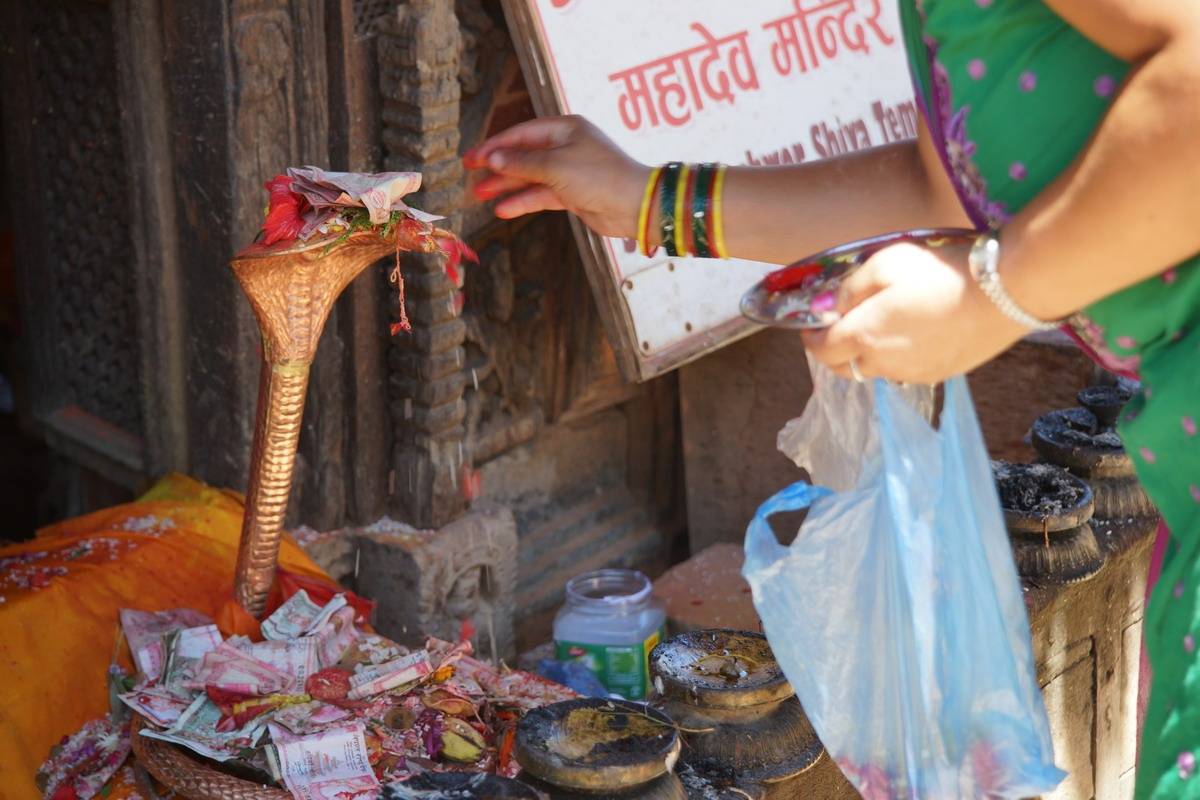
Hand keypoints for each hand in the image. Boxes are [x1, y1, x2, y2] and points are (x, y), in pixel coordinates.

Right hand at [463, 115, 647, 238]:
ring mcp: (569, 171)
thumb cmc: (599, 176)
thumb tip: (493, 158)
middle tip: (469, 173)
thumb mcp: (555, 166)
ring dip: (506, 185)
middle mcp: (566, 147)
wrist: (633, 205)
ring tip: (479, 194)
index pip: (521, 134)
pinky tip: (503, 209)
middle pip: (524, 155)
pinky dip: (523, 201)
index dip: (495, 146)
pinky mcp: (572, 194)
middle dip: (497, 166)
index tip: (472, 157)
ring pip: (530, 177)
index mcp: (565, 129)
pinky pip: (541, 195)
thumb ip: (522, 163)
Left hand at [800, 242, 1028, 383]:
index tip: (811, 326)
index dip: (811, 339)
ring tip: (879, 328)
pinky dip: (896, 358)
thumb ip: (850, 289)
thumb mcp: (885, 264)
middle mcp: (883, 364)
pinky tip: (912, 335)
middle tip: (838, 330)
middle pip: (844, 369)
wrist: (1003, 293)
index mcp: (863, 337)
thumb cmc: (939, 272)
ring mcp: (913, 374)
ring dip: (867, 355)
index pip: (822, 350)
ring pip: (875, 371)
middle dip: (833, 352)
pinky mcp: (940, 375)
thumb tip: (830, 308)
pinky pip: (905, 371)